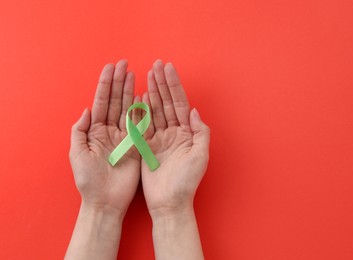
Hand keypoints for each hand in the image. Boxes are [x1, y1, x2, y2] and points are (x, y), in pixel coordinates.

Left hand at [69, 59, 140, 217]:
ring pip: (128, 109)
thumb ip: (79, 130)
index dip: (105, 84)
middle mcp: (111, 130)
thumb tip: (87, 109)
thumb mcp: (77, 153)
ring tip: (134, 73)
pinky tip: (143, 96)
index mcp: (95, 131)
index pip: (101, 102)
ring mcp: (125, 137)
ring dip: (130, 91)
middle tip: (124, 63)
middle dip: (119, 82)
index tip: (110, 67)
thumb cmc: (88, 179)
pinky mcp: (137, 145)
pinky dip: (142, 110)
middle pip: (116, 101)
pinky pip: (140, 125)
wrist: (105, 200)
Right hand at [140, 60, 209, 217]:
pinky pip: (143, 125)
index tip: (168, 68)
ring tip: (147, 74)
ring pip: (155, 111)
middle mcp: (174, 133)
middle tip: (156, 65)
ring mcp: (159, 138)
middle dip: (161, 84)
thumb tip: (193, 110)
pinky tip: (139, 96)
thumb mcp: (200, 156)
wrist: (169, 203)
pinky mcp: (146, 146)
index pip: (179, 103)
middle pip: (166, 103)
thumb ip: (200, 132)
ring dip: (151, 92)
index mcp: (187, 133)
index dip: (174, 86)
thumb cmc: (186, 182)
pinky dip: (140, 111)